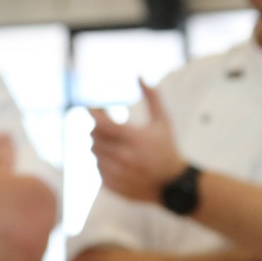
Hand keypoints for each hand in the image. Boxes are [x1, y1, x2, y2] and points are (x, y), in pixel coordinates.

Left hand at [91, 83, 184, 201]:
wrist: (172, 184)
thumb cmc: (167, 147)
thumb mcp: (163, 121)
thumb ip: (152, 97)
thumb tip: (139, 75)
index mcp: (135, 139)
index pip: (102, 124)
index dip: (93, 113)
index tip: (89, 108)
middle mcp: (125, 158)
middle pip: (94, 138)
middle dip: (97, 129)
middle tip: (105, 124)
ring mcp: (118, 174)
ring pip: (94, 153)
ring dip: (100, 145)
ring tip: (115, 143)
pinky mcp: (113, 185)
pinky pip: (97, 168)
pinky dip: (103, 161)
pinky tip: (117, 159)